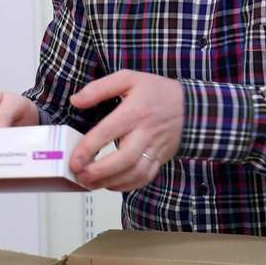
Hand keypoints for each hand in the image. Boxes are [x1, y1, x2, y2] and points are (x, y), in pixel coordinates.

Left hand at [69, 71, 183, 191]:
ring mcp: (155, 148)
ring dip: (110, 182)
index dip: (88, 149)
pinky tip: (111, 184)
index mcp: (135, 112)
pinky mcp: (160, 159)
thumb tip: (76, 100)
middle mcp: (146, 132)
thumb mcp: (128, 78)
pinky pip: (145, 178)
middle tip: (80, 176)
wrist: (191, 106)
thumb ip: (99, 88)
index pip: (108, 132)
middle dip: (99, 172)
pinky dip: (126, 186)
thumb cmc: (158, 92)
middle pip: (123, 159)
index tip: (74, 160)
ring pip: (134, 173)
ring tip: (90, 183)